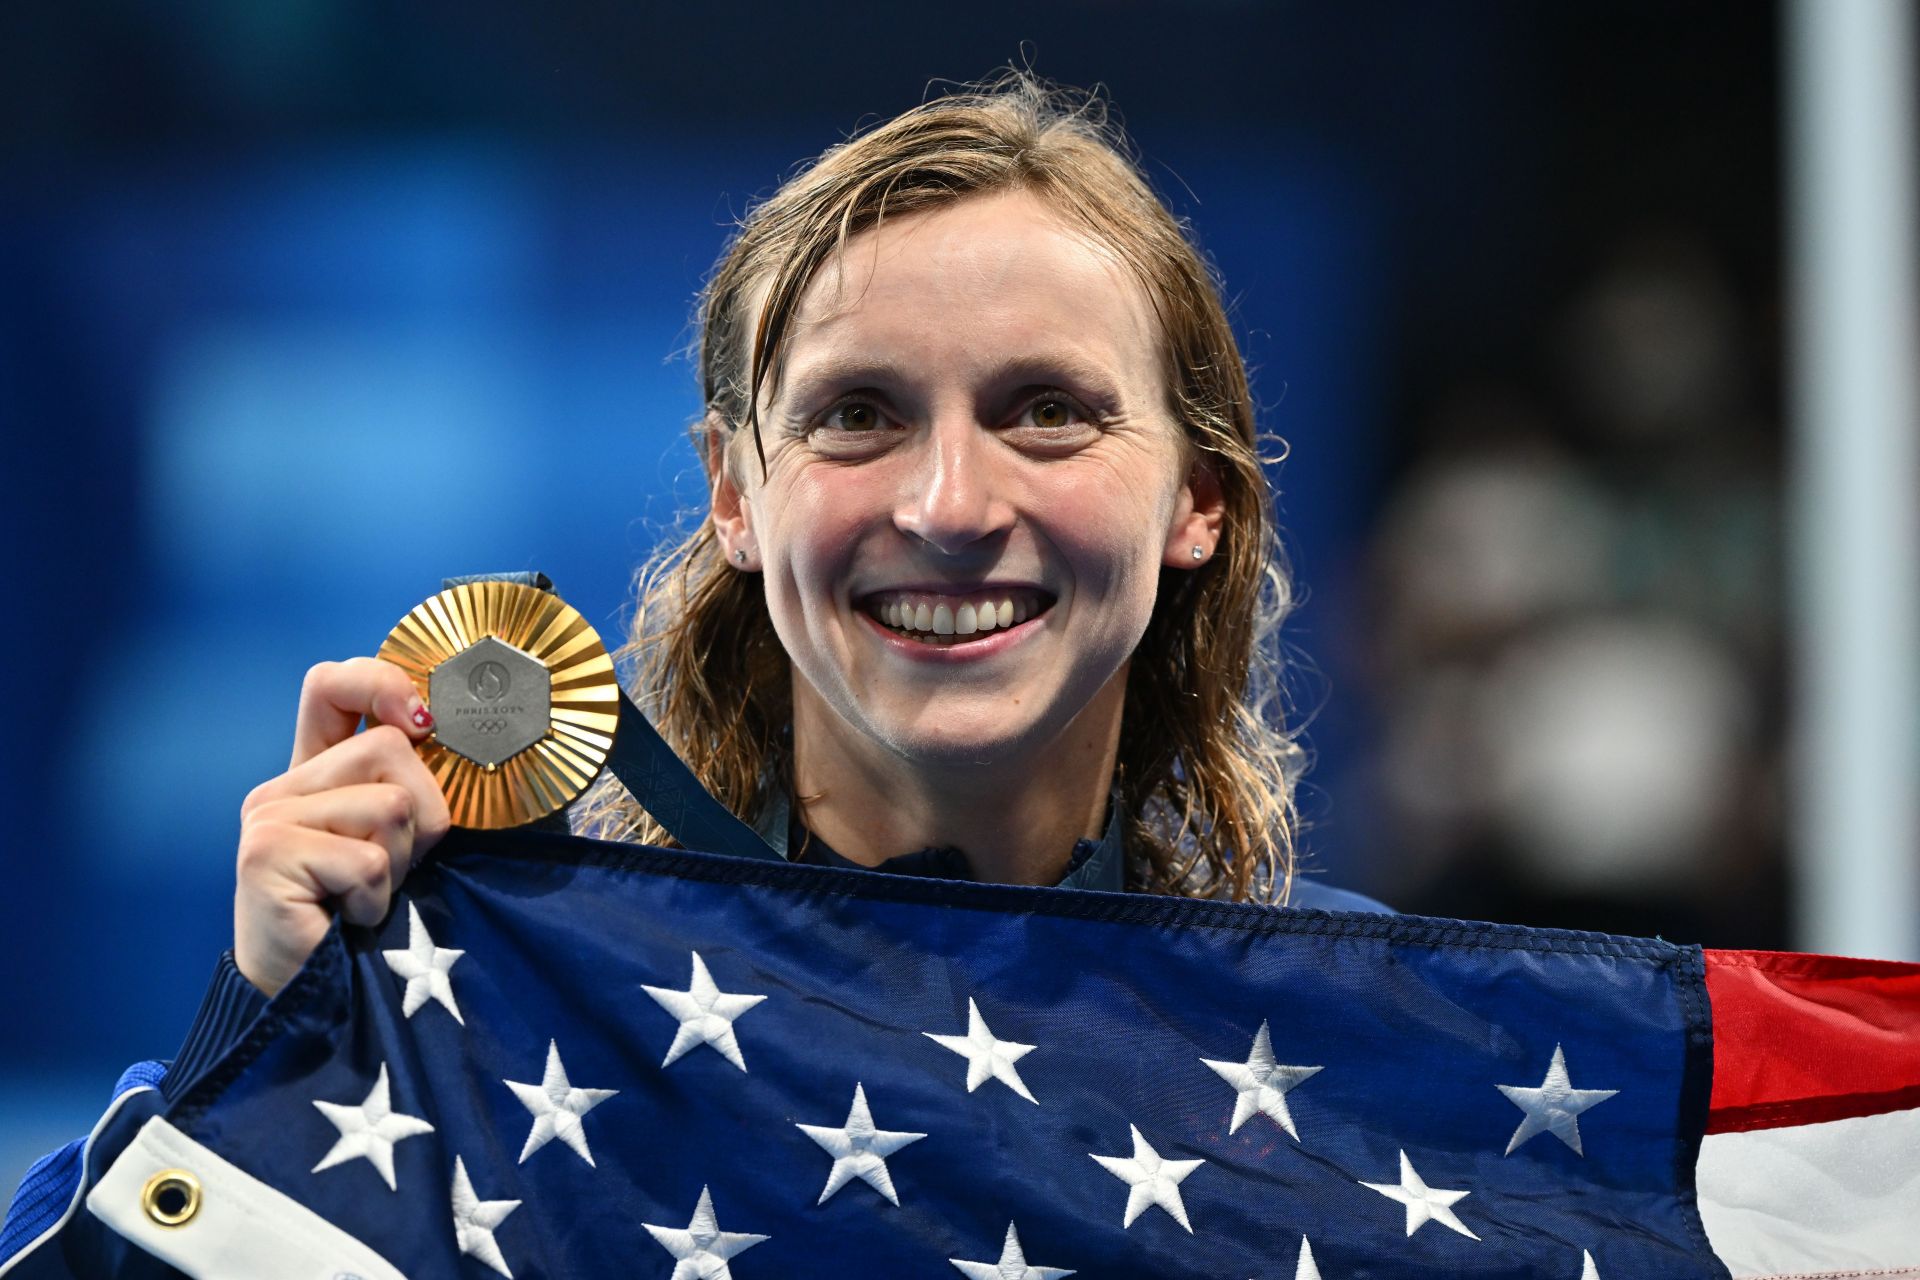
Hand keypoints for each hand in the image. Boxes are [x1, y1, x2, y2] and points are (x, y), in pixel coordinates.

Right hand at [234, 658, 450, 995]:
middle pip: (390, 748)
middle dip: (422, 817)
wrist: (317, 1005)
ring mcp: (268, 816)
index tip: (423, 721)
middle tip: (389, 871)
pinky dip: (376, 898)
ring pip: (390, 803)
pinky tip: (347, 920)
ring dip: (402, 863)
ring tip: (367, 897)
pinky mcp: (266, 853)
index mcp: (316, 772)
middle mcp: (283, 786)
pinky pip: (368, 858)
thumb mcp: (408, 841)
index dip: (381, 683)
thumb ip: (422, 784)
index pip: (332, 683)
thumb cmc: (373, 923)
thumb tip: (467, 727)